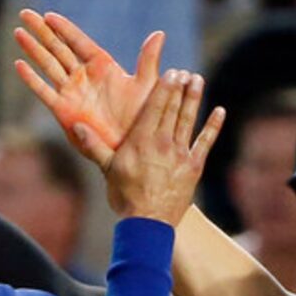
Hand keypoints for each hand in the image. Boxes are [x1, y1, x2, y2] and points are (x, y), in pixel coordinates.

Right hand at [14, 10, 161, 155]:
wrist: (132, 148)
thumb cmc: (142, 118)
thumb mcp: (147, 85)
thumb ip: (148, 60)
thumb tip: (159, 33)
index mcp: (101, 66)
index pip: (78, 41)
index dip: (63, 28)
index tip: (48, 14)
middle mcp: (84, 76)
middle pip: (58, 48)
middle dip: (41, 32)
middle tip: (24, 14)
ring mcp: (72, 93)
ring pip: (48, 65)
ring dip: (33, 49)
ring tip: (18, 32)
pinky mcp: (64, 111)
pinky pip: (45, 92)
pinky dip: (32, 80)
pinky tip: (19, 65)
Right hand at [98, 71, 224, 222]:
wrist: (148, 224)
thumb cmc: (125, 196)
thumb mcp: (107, 169)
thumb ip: (94, 145)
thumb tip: (75, 126)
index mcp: (142, 139)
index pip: (155, 105)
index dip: (165, 86)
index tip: (170, 72)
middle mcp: (163, 141)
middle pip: (173, 107)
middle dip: (179, 87)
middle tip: (184, 72)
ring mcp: (180, 153)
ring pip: (189, 119)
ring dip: (195, 98)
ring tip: (198, 80)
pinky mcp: (193, 167)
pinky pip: (205, 142)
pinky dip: (213, 126)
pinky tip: (220, 111)